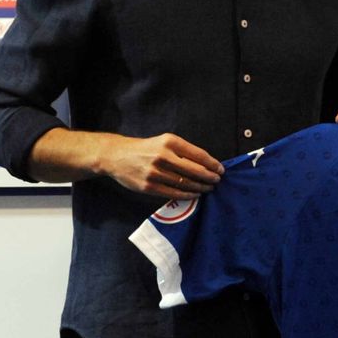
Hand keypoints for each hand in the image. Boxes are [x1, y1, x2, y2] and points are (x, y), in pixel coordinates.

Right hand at [100, 133, 222, 196]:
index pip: (198, 155)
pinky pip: (173, 193)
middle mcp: (163, 156)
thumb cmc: (146, 148)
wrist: (117, 156)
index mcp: (170, 142)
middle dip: (209, 177)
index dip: (212, 164)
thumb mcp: (164, 142)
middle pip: (194, 170)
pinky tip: (195, 194)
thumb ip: (183, 151)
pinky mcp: (149, 186)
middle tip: (217, 181)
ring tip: (208, 188)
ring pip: (185, 183)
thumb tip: (207, 164)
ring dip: (200, 187)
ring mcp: (155, 172)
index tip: (220, 169)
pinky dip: (187, 195)